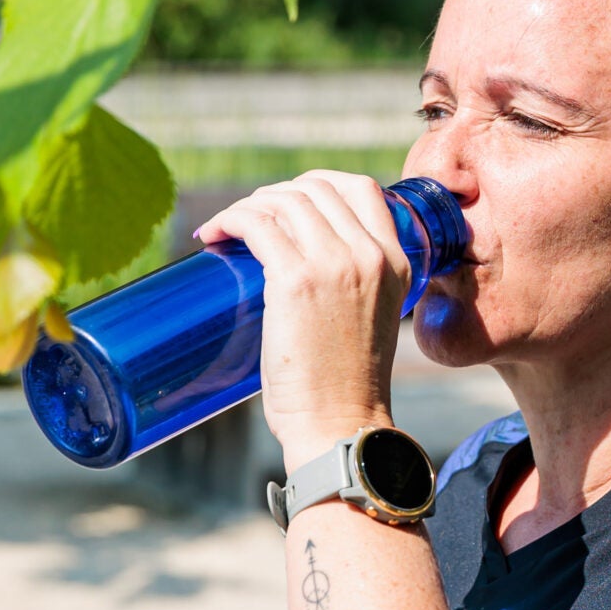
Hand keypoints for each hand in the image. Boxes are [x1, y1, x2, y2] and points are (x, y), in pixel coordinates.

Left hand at [197, 171, 410, 470]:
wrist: (340, 425)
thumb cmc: (346, 386)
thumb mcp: (372, 319)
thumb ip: (356, 286)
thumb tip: (305, 264)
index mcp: (397, 262)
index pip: (361, 188)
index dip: (317, 183)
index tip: (288, 201)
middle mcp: (370, 255)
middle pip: (316, 188)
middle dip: (275, 194)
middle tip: (248, 218)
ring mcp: (335, 264)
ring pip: (283, 202)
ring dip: (247, 206)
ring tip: (225, 228)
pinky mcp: (296, 281)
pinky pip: (256, 225)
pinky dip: (229, 219)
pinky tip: (214, 234)